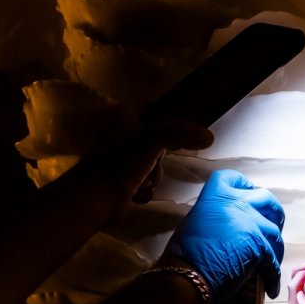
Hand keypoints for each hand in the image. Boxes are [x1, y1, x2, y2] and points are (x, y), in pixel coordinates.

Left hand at [64, 118, 213, 224]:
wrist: (95, 199)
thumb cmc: (121, 162)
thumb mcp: (154, 140)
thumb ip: (181, 133)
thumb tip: (209, 136)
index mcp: (121, 115)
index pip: (149, 104)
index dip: (167, 113)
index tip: (181, 128)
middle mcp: (117, 132)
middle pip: (154, 136)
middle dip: (162, 153)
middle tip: (159, 159)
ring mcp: (117, 156)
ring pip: (151, 160)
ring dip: (154, 173)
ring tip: (145, 180)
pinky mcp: (119, 177)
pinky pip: (143, 177)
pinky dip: (145, 185)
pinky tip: (138, 191)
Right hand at [164, 169, 284, 300]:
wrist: (188, 275)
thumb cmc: (183, 254)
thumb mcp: (196, 221)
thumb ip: (215, 216)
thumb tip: (226, 226)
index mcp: (216, 195)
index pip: (234, 178)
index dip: (244, 185)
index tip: (249, 192)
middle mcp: (237, 204)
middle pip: (266, 199)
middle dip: (273, 211)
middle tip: (272, 223)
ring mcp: (251, 224)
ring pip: (275, 232)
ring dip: (275, 246)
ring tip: (272, 258)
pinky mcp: (260, 247)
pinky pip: (273, 260)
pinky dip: (272, 273)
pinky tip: (270, 284)